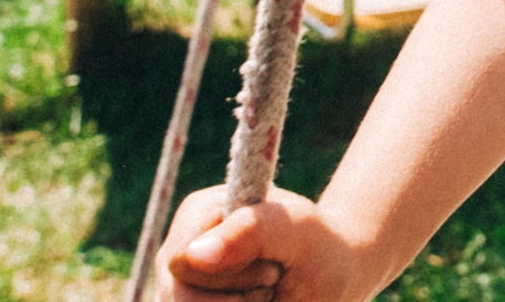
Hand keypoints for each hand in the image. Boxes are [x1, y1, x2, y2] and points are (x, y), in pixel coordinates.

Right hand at [162, 185, 360, 301]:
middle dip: (238, 299)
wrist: (327, 277)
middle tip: (273, 278)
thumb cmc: (316, 247)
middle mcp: (179, 251)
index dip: (231, 274)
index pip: (184, 261)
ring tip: (266, 293)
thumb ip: (252, 230)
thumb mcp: (299, 229)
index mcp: (198, 212)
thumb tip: (194, 253)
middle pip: (182, 297)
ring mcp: (178, 286)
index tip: (273, 262)